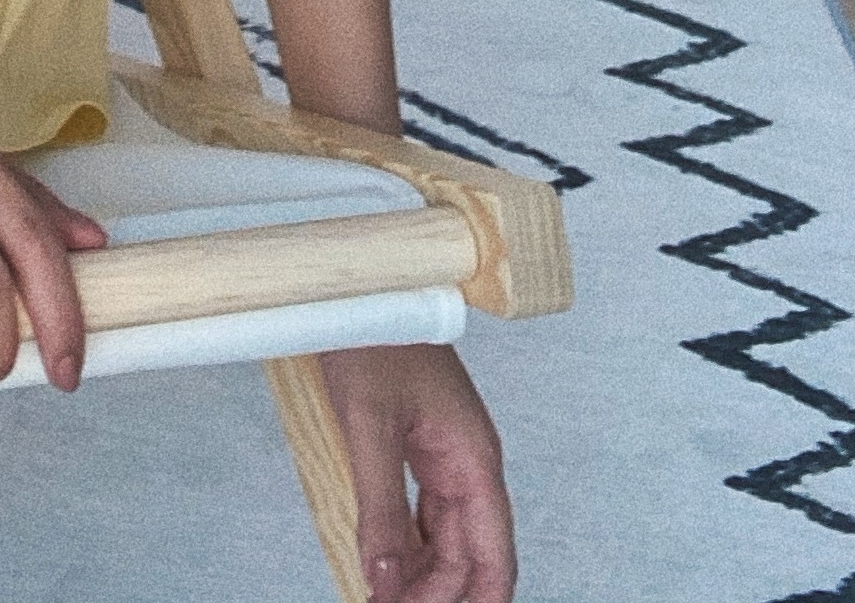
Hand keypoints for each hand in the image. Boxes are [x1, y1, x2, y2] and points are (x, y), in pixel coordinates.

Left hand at [320, 341, 514, 601]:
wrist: (361, 283)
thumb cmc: (373, 336)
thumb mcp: (370, 424)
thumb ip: (381, 507)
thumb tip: (383, 581)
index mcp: (473, 459)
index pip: (493, 557)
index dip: (474, 601)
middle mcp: (467, 462)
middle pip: (465, 553)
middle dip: (435, 593)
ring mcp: (443, 453)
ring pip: (442, 536)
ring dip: (418, 574)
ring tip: (382, 598)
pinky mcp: (418, 444)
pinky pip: (421, 510)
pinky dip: (404, 542)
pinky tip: (381, 561)